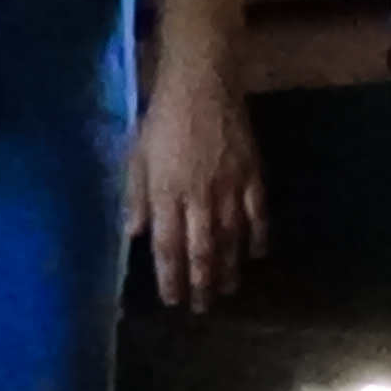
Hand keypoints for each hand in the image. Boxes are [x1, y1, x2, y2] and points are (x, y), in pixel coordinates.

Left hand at [124, 74, 265, 311]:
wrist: (202, 84)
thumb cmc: (162, 118)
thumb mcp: (135, 155)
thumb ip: (135, 196)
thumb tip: (133, 234)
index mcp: (165, 191)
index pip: (167, 245)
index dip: (170, 276)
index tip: (172, 299)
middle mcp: (198, 195)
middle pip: (201, 249)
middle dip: (200, 282)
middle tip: (201, 307)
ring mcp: (229, 186)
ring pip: (230, 238)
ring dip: (228, 268)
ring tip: (225, 291)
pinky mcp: (252, 174)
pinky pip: (257, 213)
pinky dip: (258, 237)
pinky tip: (255, 256)